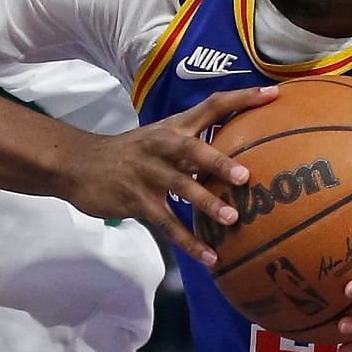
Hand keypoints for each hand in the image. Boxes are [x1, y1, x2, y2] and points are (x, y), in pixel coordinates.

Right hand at [53, 86, 278, 270]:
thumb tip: (235, 155)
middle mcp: (161, 146)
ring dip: (207, 203)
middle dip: (220, 162)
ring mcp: (147, 174)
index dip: (242, 98)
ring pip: (180, 188)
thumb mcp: (158, 139)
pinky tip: (209, 257)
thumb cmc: (129, 154)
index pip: (211, 106)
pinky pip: (167, 224)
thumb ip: (192, 145)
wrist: (78, 165)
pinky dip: (189, 242)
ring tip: (232, 219)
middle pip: (193, 149)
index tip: (273, 93)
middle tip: (247, 176)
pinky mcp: (136, 200)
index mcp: (172, 127)